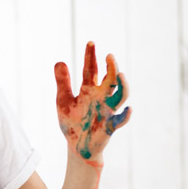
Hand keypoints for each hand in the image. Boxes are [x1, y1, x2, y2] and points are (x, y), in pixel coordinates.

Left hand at [54, 42, 130, 160]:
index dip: (91, 57)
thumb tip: (59, 61)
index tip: (91, 42)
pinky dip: (125, 116)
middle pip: (110, 79)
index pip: (92, 70)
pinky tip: (129, 109)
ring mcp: (107, 111)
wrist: (77, 146)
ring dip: (123, 85)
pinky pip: (120, 120)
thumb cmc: (72, 122)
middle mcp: (101, 97)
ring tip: (120, 74)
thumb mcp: (63, 100)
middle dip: (111, 67)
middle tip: (109, 55)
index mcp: (89, 90)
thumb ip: (62, 82)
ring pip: (120, 96)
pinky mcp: (110, 126)